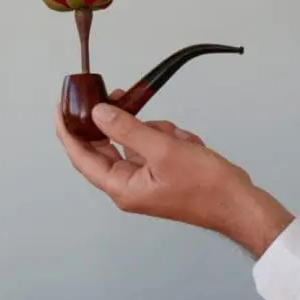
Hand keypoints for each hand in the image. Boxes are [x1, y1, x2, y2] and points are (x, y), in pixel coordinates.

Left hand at [54, 91, 293, 256]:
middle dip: (119, 122)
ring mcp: (144, 179)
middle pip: (106, 145)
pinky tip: (188, 145)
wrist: (239, 203)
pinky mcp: (160, 173)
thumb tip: (98, 113)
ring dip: (155, 131)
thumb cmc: (206, 186)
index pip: (81, 155)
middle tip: (120, 96)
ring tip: (179, 140)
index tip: (60, 106)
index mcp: (121, 187)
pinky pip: (154, 145)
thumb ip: (127, 129)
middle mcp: (128, 185)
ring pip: (135, 140)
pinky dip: (170, 139)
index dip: (68, 130)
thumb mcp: (163, 150)